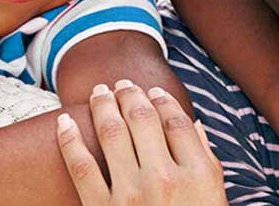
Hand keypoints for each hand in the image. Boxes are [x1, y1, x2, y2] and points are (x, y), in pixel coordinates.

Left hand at [56, 79, 224, 205]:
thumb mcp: (214, 200)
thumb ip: (206, 164)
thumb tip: (193, 128)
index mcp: (198, 176)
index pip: (176, 122)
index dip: (163, 101)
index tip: (153, 92)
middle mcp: (165, 179)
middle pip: (143, 120)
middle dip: (130, 95)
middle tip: (122, 84)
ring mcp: (131, 195)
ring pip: (111, 134)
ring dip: (103, 106)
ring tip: (98, 92)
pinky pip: (80, 167)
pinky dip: (68, 140)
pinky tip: (64, 122)